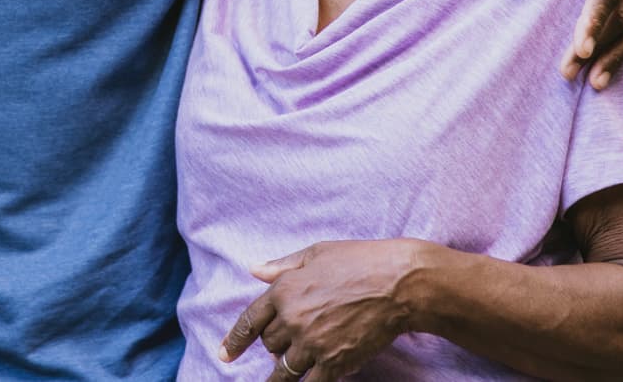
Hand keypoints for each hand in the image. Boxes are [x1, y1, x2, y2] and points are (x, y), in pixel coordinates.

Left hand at [220, 239, 418, 380]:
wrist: (398, 284)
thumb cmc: (359, 261)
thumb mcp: (316, 253)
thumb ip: (282, 265)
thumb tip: (254, 269)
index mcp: (284, 291)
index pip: (249, 322)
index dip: (234, 341)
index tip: (224, 355)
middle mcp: (293, 319)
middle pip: (270, 344)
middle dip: (275, 345)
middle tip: (290, 342)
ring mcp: (313, 343)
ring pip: (285, 368)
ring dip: (284, 372)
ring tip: (281, 379)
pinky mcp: (335, 362)